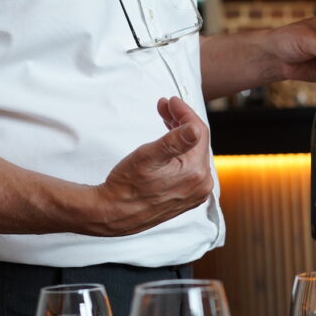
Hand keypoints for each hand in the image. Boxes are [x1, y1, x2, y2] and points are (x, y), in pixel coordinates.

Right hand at [88, 97, 212, 236]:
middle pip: (197, 142)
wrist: (113, 214)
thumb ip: (174, 141)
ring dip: (179, 134)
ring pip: (192, 152)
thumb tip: (194, 128)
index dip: (184, 112)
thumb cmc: (126, 186)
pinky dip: (179, 150)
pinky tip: (168, 141)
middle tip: (163, 106)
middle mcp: (202, 184)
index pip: (198, 132)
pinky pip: (189, 166)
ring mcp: (195, 192)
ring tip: (164, 118)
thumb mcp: (148, 157)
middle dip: (181, 120)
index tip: (169, 100)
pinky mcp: (187, 196)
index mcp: (196, 173)